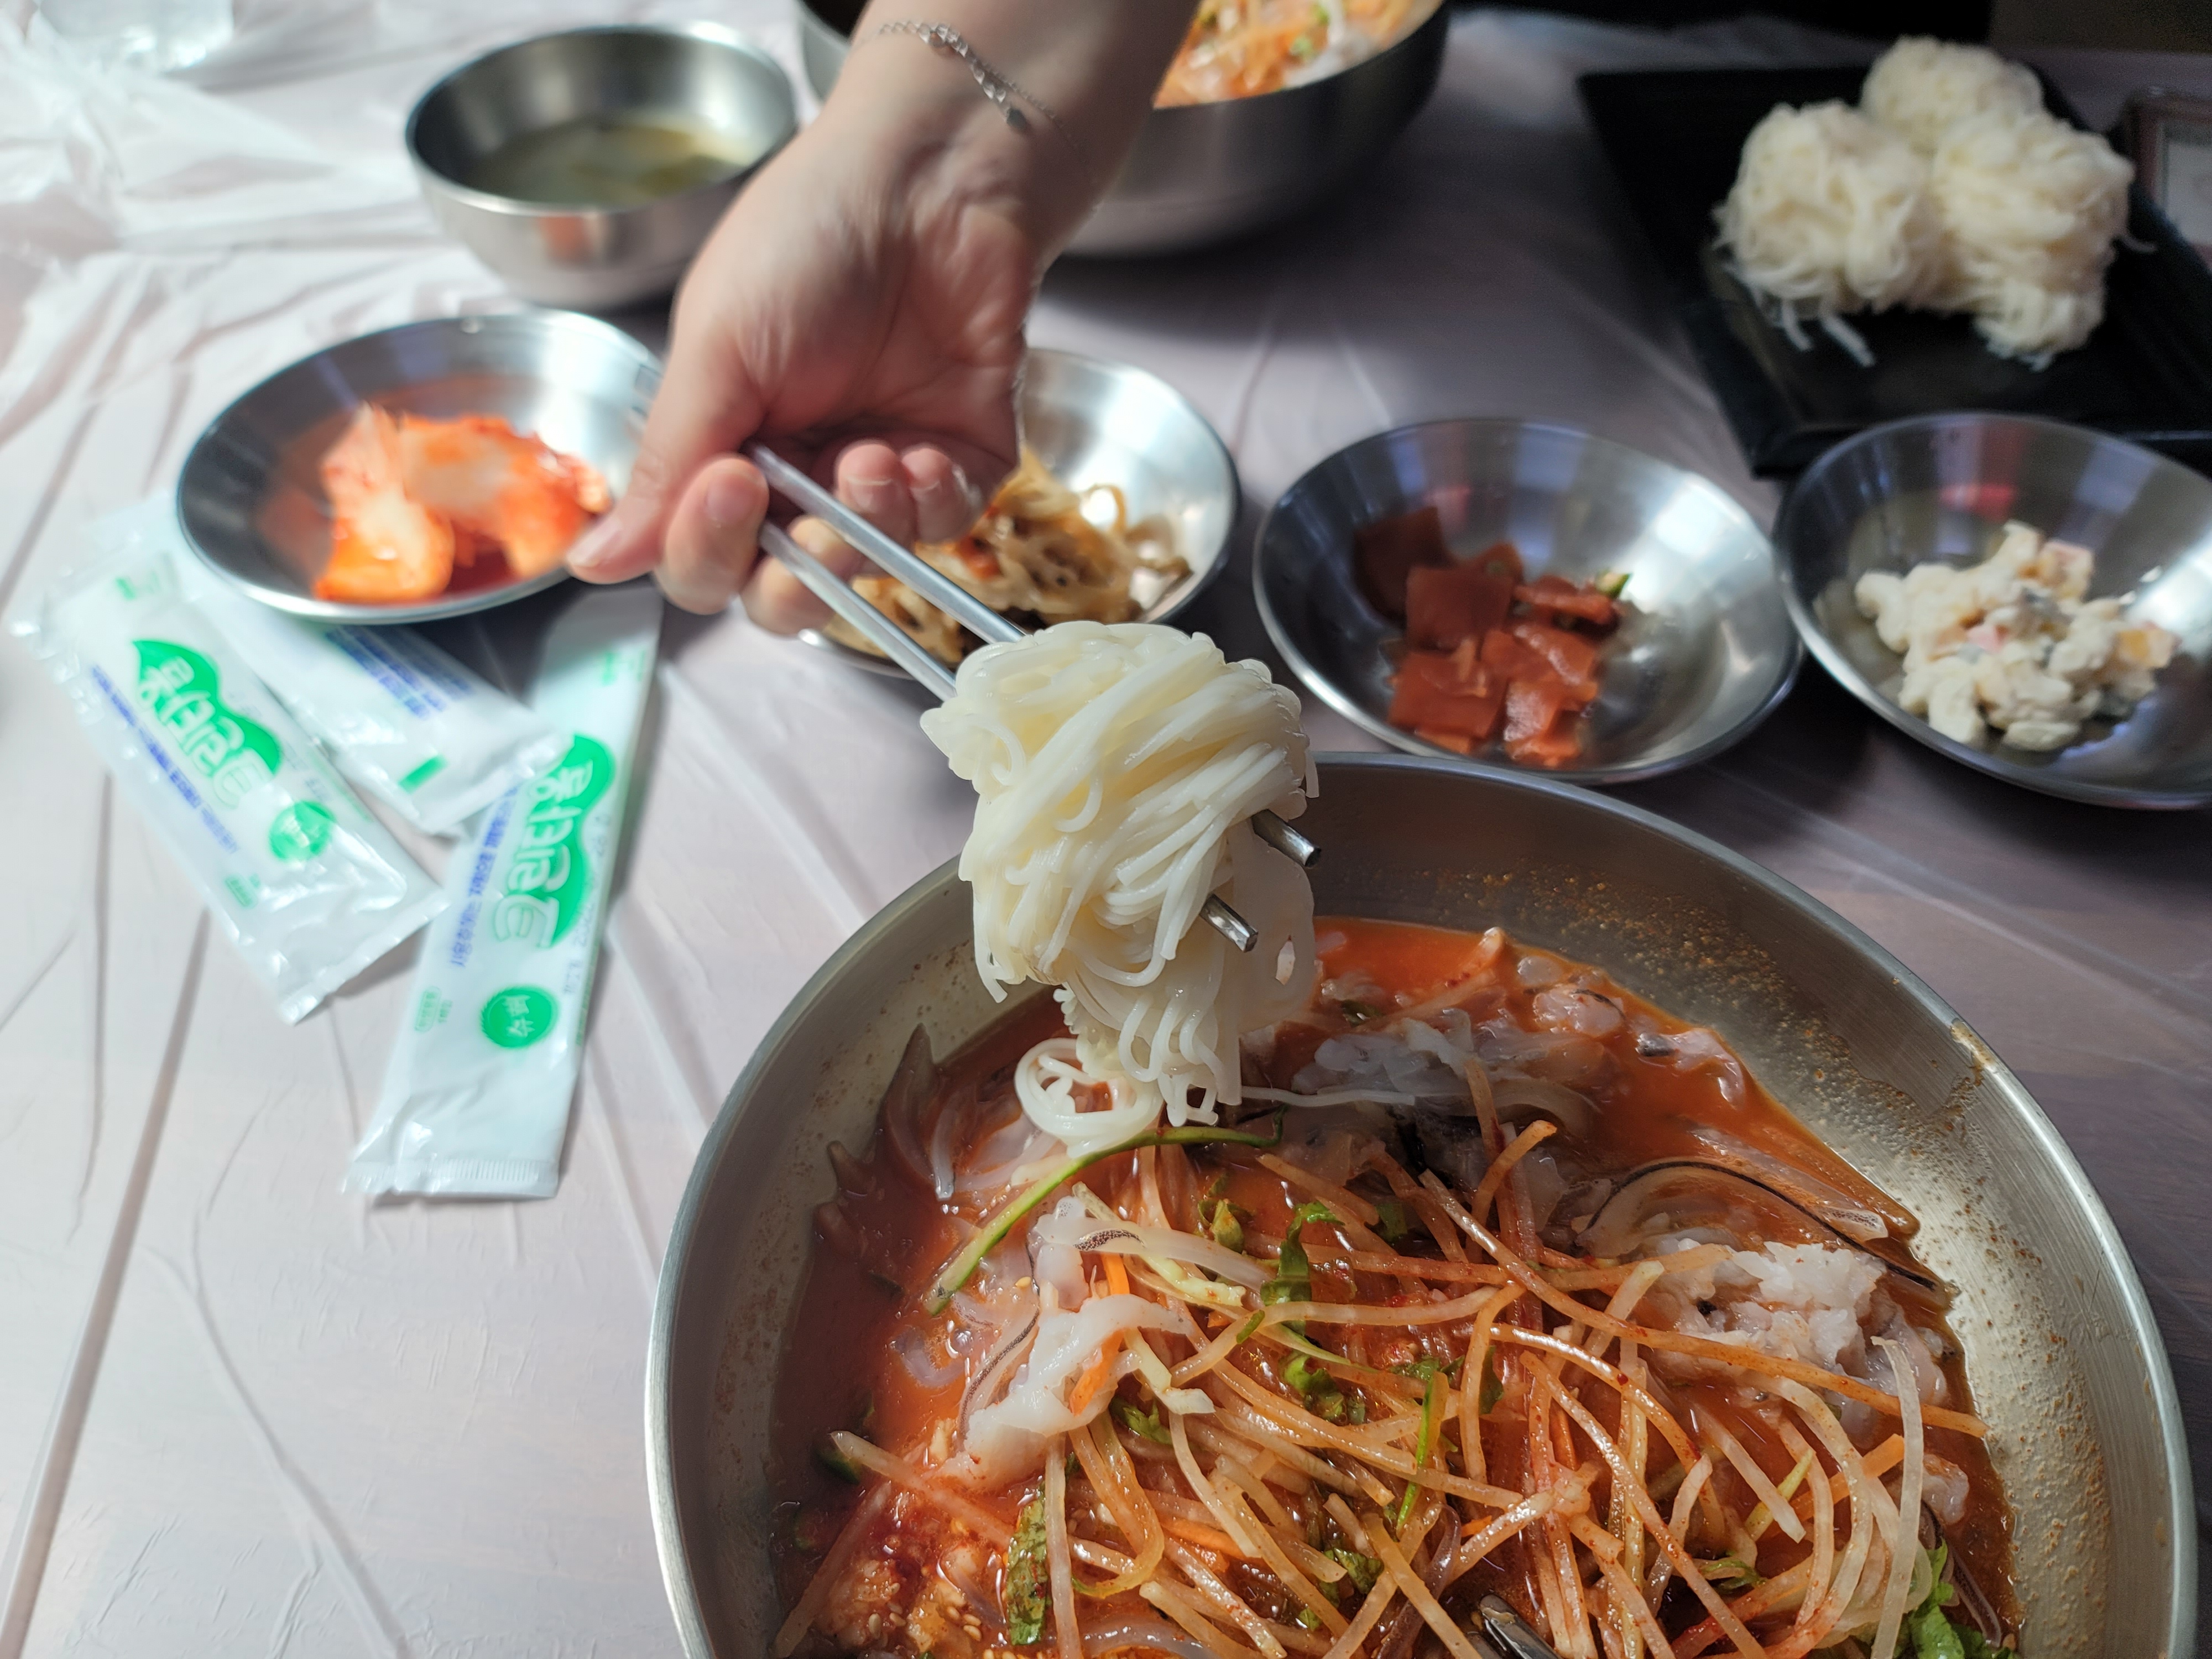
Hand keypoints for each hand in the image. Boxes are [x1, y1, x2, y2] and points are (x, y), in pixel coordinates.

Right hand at [565, 100, 1039, 622]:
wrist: (930, 179)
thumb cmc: (807, 237)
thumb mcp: (715, 348)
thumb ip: (665, 466)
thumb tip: (590, 565)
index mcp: (724, 448)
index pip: (700, 560)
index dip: (708, 550)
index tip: (730, 484)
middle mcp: (799, 475)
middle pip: (781, 592)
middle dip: (795, 578)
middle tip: (809, 521)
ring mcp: (880, 474)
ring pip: (863, 574)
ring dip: (862, 531)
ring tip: (873, 457)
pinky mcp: (958, 462)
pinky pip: (940, 528)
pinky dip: (927, 504)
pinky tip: (918, 451)